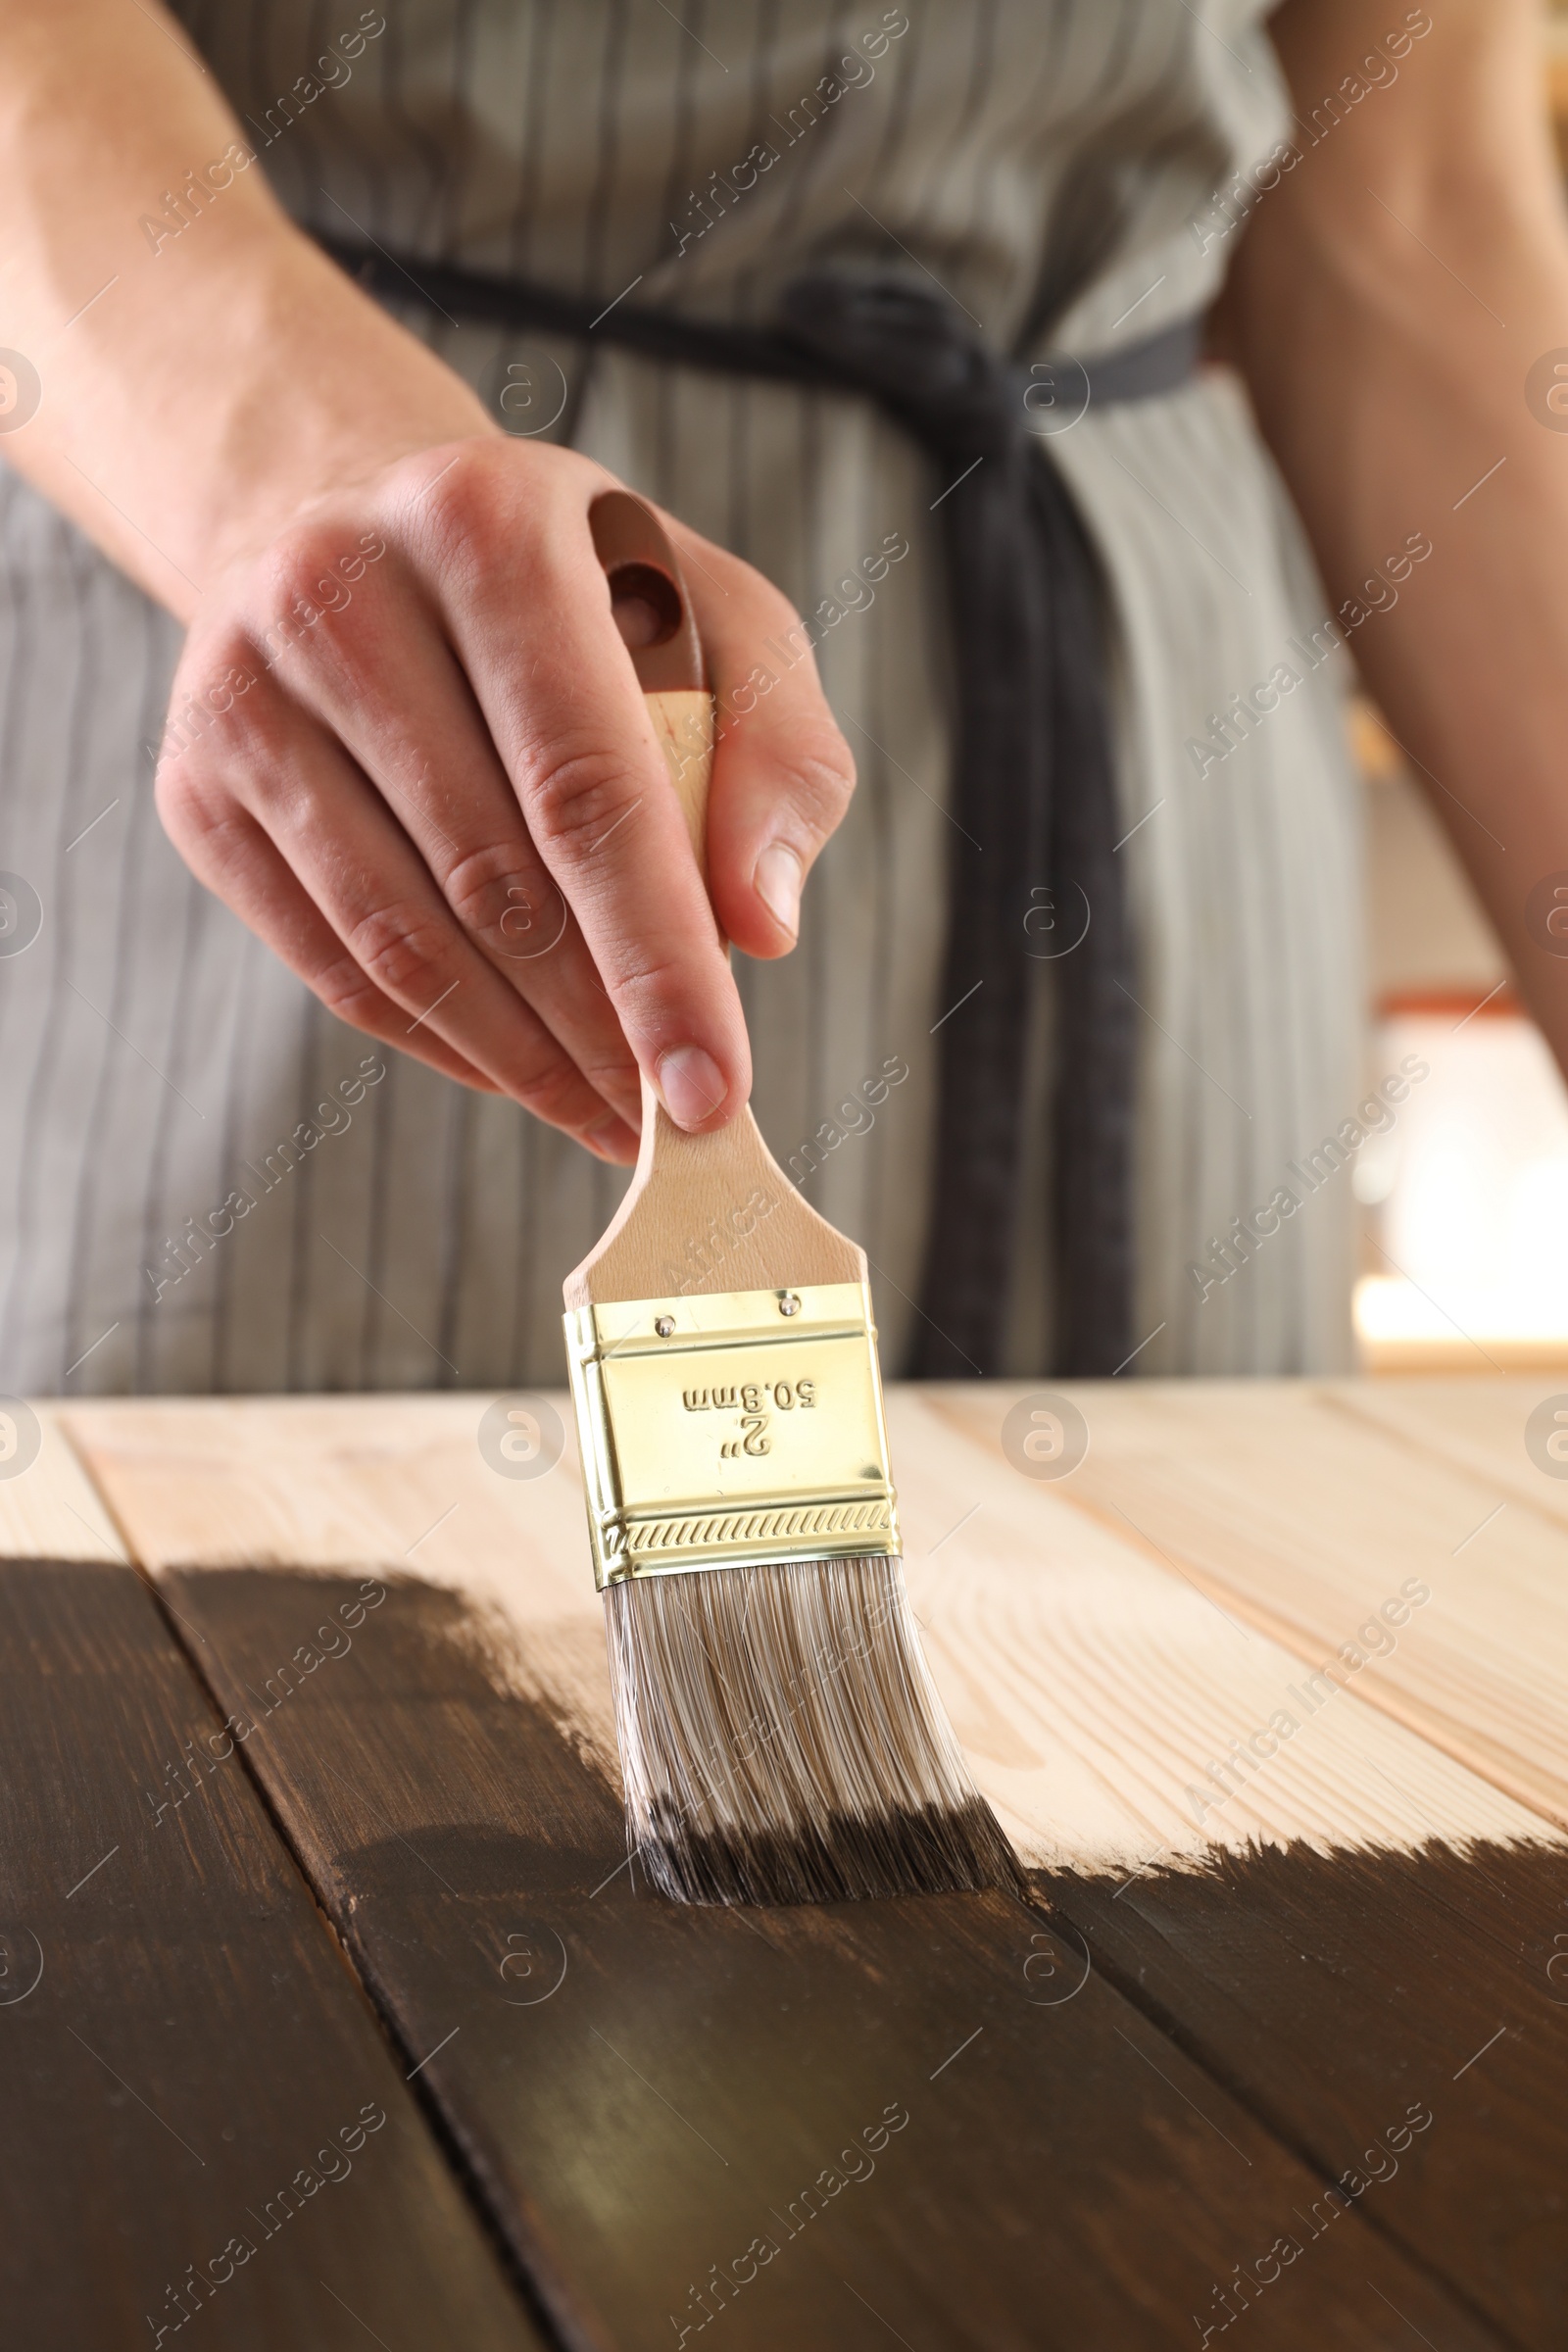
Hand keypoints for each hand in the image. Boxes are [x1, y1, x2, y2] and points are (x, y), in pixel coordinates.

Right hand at [155, 435, 855, 1159]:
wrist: (370, 534)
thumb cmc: (585, 594)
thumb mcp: (722, 620)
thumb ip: (776, 759)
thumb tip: (759, 934)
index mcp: (484, 527)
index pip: (584, 789)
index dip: (655, 959)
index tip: (713, 1086)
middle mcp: (338, 590)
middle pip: (490, 880)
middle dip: (597, 1030)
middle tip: (674, 1119)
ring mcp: (242, 692)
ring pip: (399, 942)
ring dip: (520, 1059)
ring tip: (610, 1113)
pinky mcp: (194, 787)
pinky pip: (331, 965)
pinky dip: (440, 1042)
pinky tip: (521, 1071)